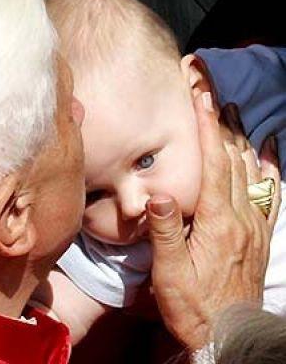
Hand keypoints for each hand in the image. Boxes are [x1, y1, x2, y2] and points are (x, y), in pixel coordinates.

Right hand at [147, 92, 280, 349]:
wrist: (226, 333)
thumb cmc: (192, 305)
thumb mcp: (171, 273)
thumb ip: (166, 232)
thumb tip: (159, 194)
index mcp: (217, 223)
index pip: (213, 165)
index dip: (207, 130)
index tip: (202, 99)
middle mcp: (240, 219)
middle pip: (233, 160)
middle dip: (222, 124)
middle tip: (214, 93)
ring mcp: (254, 226)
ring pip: (250, 172)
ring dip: (241, 138)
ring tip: (235, 111)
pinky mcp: (259, 236)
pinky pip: (268, 194)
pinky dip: (268, 168)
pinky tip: (268, 152)